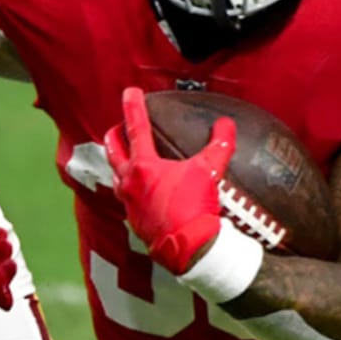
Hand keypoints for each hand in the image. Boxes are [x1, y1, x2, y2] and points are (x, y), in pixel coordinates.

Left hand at [104, 87, 234, 273]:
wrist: (188, 248)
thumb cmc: (194, 207)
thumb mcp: (210, 171)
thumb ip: (219, 145)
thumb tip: (226, 125)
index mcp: (144, 166)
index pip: (136, 127)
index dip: (134, 106)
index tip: (130, 92)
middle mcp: (130, 182)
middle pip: (114, 152)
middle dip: (114, 137)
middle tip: (116, 128)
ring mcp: (129, 203)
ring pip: (117, 177)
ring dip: (119, 165)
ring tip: (124, 161)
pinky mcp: (135, 221)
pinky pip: (128, 200)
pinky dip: (131, 191)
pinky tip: (141, 193)